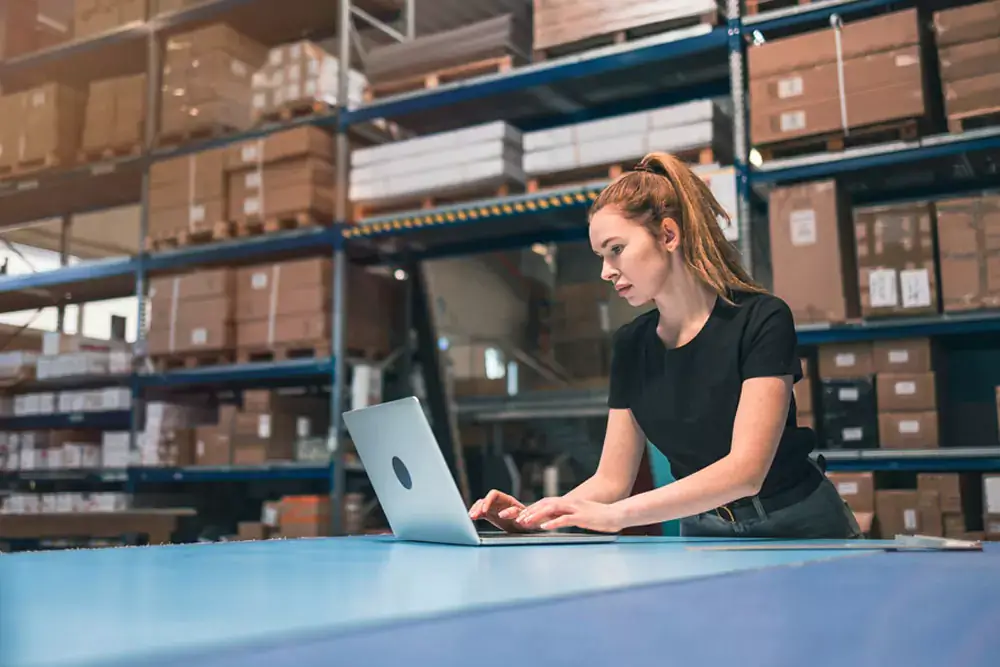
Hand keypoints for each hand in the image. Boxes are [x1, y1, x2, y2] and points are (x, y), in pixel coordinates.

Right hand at [469, 489, 528, 532]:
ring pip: (482, 505)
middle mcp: (500, 502)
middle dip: (479, 507)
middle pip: (486, 499)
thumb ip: (514, 514)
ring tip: (471, 517)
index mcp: (508, 500)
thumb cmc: (527, 521)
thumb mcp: (523, 517)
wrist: (526, 526)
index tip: (484, 510)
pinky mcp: (491, 514)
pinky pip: (481, 511)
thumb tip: (502, 514)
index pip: (494, 494)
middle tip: (473, 515)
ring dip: (475, 510)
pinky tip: (472, 517)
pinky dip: (476, 514)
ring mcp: (495, 507)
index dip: (488, 501)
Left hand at [509, 497, 624, 533]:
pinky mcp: (582, 517)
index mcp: (570, 503)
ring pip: (552, 509)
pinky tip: (544, 527)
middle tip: (517, 518)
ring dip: (537, 515)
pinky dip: (553, 522)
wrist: (619, 514)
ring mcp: (576, 509)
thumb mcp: (582, 516)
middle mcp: (571, 503)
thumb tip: (558, 522)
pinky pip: (565, 519)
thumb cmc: (602, 517)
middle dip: (530, 510)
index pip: (547, 503)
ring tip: (526, 522)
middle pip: (545, 504)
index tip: (521, 516)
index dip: (533, 508)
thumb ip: (570, 517)